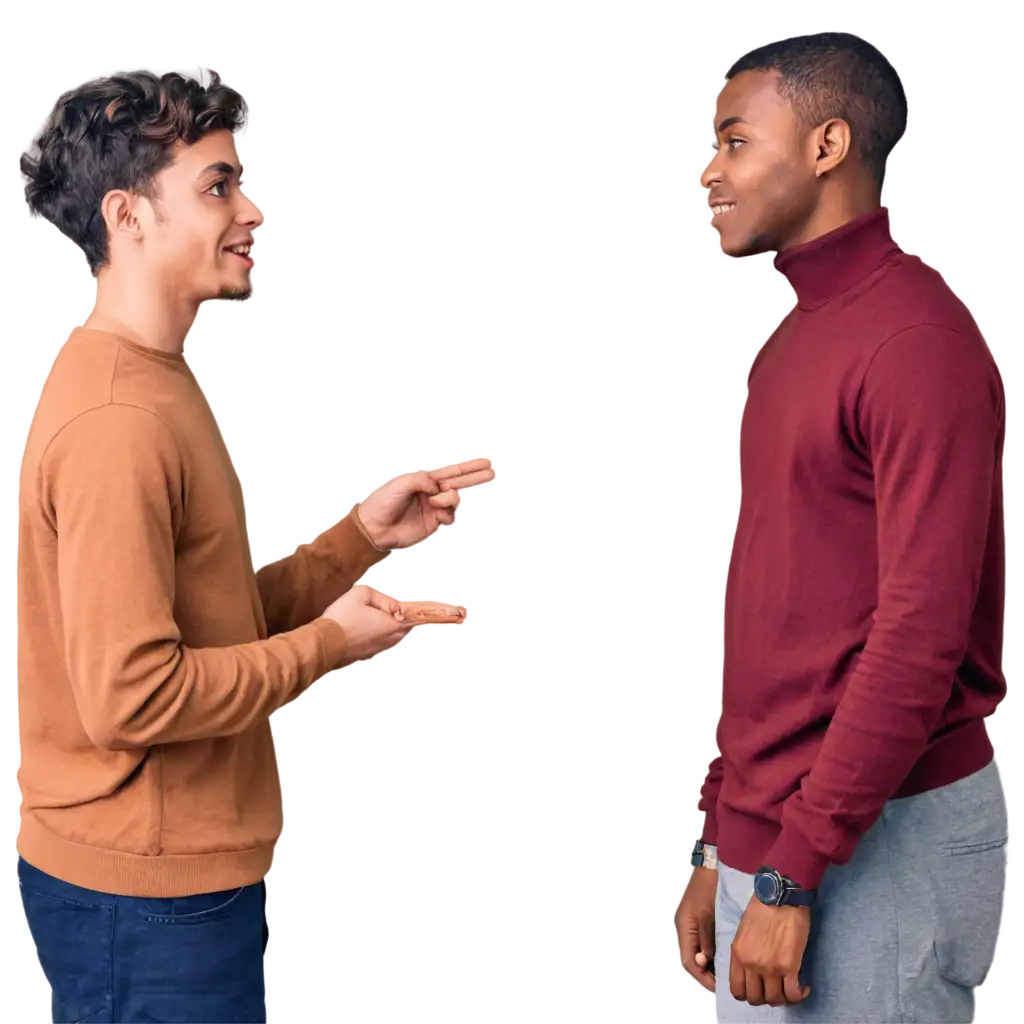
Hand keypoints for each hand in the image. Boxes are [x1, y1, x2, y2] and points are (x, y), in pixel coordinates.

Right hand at [319, 584, 412, 657]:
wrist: (326, 640)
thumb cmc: (344, 615)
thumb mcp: (359, 593)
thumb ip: (377, 596)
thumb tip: (386, 605)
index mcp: (389, 624)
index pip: (409, 622)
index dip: (408, 614)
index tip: (399, 608)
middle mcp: (386, 639)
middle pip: (403, 633)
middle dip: (401, 624)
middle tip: (393, 614)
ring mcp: (376, 649)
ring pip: (390, 640)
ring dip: (390, 632)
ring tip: (378, 621)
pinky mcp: (364, 655)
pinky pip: (377, 645)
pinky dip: (377, 638)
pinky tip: (366, 631)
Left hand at [356, 456, 493, 549]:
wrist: (374, 529)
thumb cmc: (382, 502)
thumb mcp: (399, 484)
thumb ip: (421, 480)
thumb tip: (438, 485)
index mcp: (423, 478)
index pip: (450, 470)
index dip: (468, 466)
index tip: (485, 462)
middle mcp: (430, 490)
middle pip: (458, 481)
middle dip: (474, 477)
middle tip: (490, 471)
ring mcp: (433, 506)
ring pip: (454, 499)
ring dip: (450, 498)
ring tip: (436, 500)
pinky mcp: (433, 522)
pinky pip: (449, 514)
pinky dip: (447, 512)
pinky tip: (439, 513)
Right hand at [673, 866, 716, 993]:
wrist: (711, 860)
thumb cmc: (708, 885)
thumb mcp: (708, 913)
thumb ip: (707, 937)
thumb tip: (707, 961)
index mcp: (685, 926)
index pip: (688, 960)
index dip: (701, 976)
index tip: (718, 987)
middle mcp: (686, 926)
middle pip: (691, 958)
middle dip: (705, 973)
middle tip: (722, 983)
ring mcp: (692, 921)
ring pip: (698, 950)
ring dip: (709, 963)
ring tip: (724, 973)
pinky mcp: (701, 917)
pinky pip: (704, 940)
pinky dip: (711, 951)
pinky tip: (723, 956)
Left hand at [729, 897, 810, 1006]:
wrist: (780, 895)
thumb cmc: (761, 907)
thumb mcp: (743, 931)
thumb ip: (744, 952)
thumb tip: (750, 969)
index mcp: (737, 954)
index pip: (737, 990)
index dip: (748, 995)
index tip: (758, 989)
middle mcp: (751, 964)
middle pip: (756, 998)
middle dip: (766, 998)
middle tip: (775, 989)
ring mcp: (770, 967)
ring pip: (775, 999)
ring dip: (783, 998)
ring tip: (790, 989)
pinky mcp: (790, 966)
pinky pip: (793, 994)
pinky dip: (799, 996)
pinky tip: (803, 988)